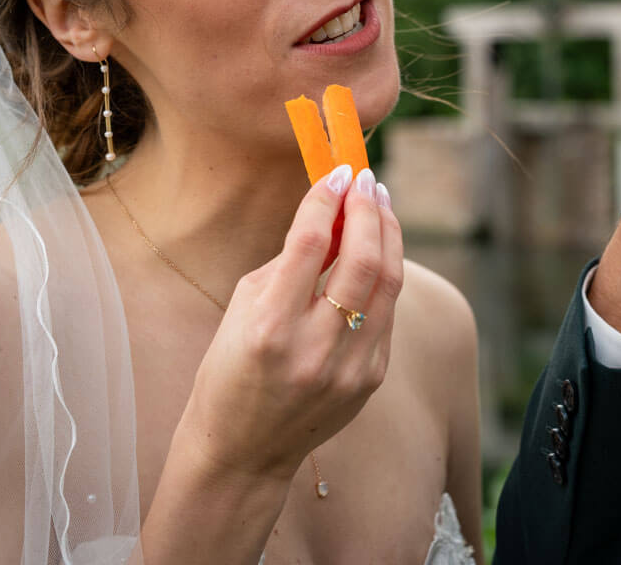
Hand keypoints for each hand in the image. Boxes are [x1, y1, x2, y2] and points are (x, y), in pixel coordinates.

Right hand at [173, 165, 403, 487]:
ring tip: (381, 202)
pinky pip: (388, 312)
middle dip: (368, 209)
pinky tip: (379, 248)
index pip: (309, 244)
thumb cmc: (232, 369)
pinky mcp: (371, 379)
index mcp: (269, 327)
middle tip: (366, 179)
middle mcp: (314, 348)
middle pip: (362, 259)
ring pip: (388, 283)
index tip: (337, 171)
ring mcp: (349, 368)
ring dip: (388, 233)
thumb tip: (332, 212)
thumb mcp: (244, 308)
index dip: (327, 200)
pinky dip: (385, 273)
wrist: (244, 450)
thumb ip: (289, 261)